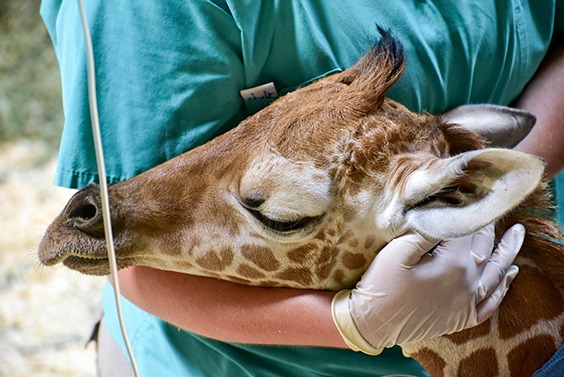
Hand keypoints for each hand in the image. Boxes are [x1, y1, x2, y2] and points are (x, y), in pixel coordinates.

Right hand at [332, 223, 523, 353]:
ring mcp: (467, 303)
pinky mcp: (462, 318)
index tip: (474, 194)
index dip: (471, 212)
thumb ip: (426, 232)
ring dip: (508, 252)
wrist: (373, 322)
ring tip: (517, 235)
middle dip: (490, 227)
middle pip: (485, 249)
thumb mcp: (398, 252)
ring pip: (497, 274)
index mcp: (453, 265)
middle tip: (495, 207)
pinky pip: (492, 303)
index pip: (469, 231)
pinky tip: (508, 275)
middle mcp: (468, 284)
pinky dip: (503, 288)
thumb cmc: (381, 284)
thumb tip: (445, 214)